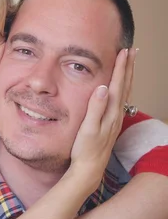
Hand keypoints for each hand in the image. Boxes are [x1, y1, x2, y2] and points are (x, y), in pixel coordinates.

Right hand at [69, 47, 135, 188]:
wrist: (89, 168)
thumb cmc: (85, 149)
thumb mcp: (88, 129)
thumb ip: (96, 108)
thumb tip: (104, 87)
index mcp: (111, 112)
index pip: (117, 84)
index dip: (121, 67)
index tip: (124, 51)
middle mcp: (116, 114)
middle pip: (125, 85)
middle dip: (129, 67)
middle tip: (132, 50)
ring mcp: (115, 119)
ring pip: (125, 92)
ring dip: (127, 76)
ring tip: (130, 64)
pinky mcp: (112, 123)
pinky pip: (121, 99)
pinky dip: (123, 87)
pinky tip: (120, 87)